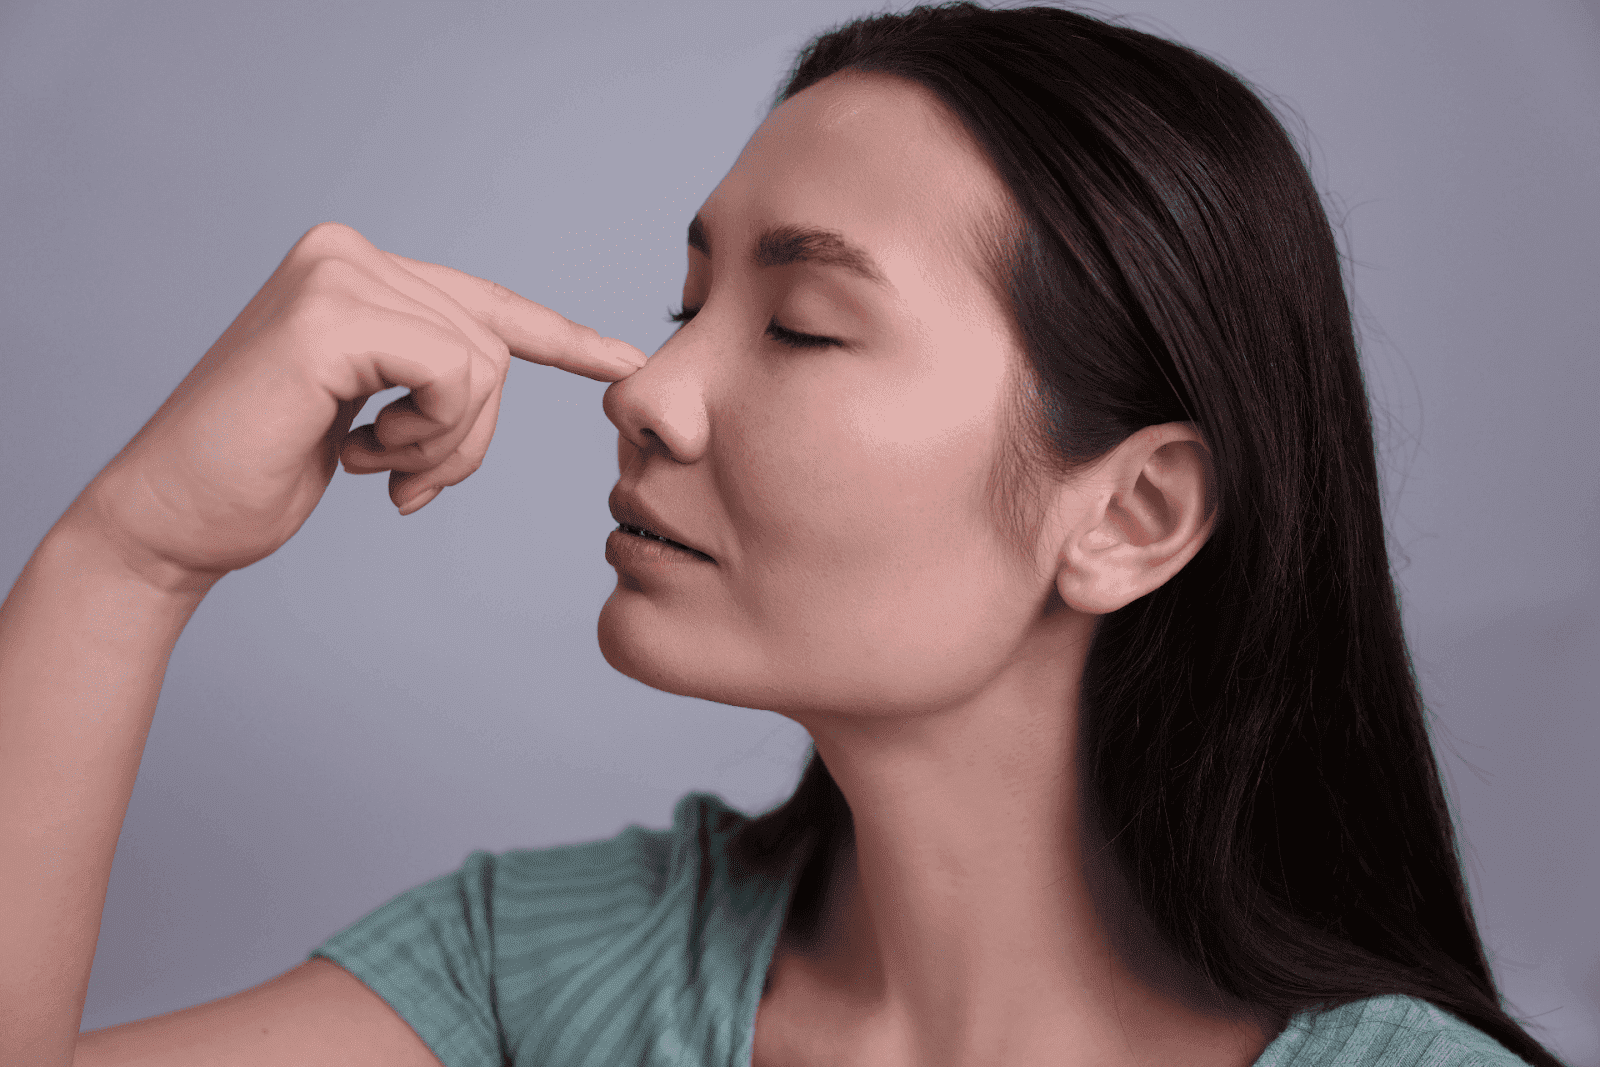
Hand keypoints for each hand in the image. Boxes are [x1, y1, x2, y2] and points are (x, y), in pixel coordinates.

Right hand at [67, 221, 645, 589]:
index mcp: (355, 268)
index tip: (626, 361)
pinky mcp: (332, 318)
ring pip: (483, 365)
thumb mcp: (366, 409)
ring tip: (378, 467)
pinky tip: (361, 457)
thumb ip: (423, 371)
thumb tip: (492, 365)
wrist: (173, 518)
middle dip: (470, 433)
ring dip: (446, 445)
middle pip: (494, 343)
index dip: (562, 338)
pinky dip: (431, 435)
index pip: (485, 304)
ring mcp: (336, 275)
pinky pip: (456, 376)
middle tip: (406, 480)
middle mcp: (347, 252)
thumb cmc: (264, 470)